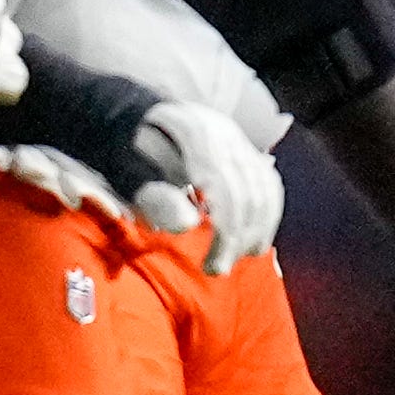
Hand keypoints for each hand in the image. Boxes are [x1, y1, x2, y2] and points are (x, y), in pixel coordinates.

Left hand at [120, 99, 278, 273]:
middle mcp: (224, 132)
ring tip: (232, 259)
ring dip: (255, 233)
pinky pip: (269, 188)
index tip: (211, 267)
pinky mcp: (246, 152)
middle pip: (249, 193)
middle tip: (216, 270)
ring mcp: (237, 140)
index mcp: (195, 132)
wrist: (130, 124)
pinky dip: (265, 219)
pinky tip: (251, 242)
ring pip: (264, 192)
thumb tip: (187, 224)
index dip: (226, 233)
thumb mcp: (128, 176)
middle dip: (238, 239)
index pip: (227, 189)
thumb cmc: (125, 155)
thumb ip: (154, 198)